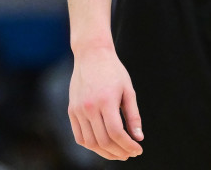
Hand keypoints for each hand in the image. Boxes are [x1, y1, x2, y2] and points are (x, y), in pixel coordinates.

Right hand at [68, 45, 142, 160]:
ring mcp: (78, 110)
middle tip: (130, 154)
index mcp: (106, 101)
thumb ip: (133, 115)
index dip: (127, 145)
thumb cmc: (114, 71)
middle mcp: (89, 107)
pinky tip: (103, 146)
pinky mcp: (71, 111)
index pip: (116, 132)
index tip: (138, 150)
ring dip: (105, 152)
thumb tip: (139, 137)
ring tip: (118, 153)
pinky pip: (79, 136)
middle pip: (103, 140)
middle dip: (118, 152)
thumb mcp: (128, 90)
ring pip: (90, 142)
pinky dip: (91, 145)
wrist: (91, 55)